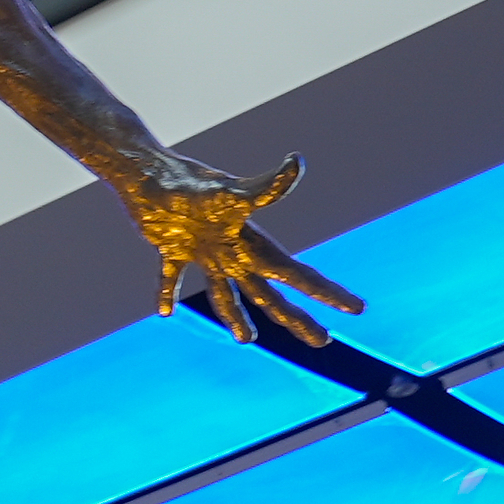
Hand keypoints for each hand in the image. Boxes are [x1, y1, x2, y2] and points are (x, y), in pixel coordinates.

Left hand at [123, 153, 365, 346]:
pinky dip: (167, 292)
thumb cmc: (186, 185)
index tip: (357, 308)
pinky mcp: (170, 247)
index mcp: (249, 243)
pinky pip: (171, 276)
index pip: (295, 274)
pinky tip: (163, 312)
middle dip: (297, 318)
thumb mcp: (229, 193)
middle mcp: (231, 250)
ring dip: (237, 317)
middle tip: (323, 341)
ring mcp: (202, 250)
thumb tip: (296, 163)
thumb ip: (264, 188)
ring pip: (225, 293)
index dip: (326, 293)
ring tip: (247, 340)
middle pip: (270, 294)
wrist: (146, 173)